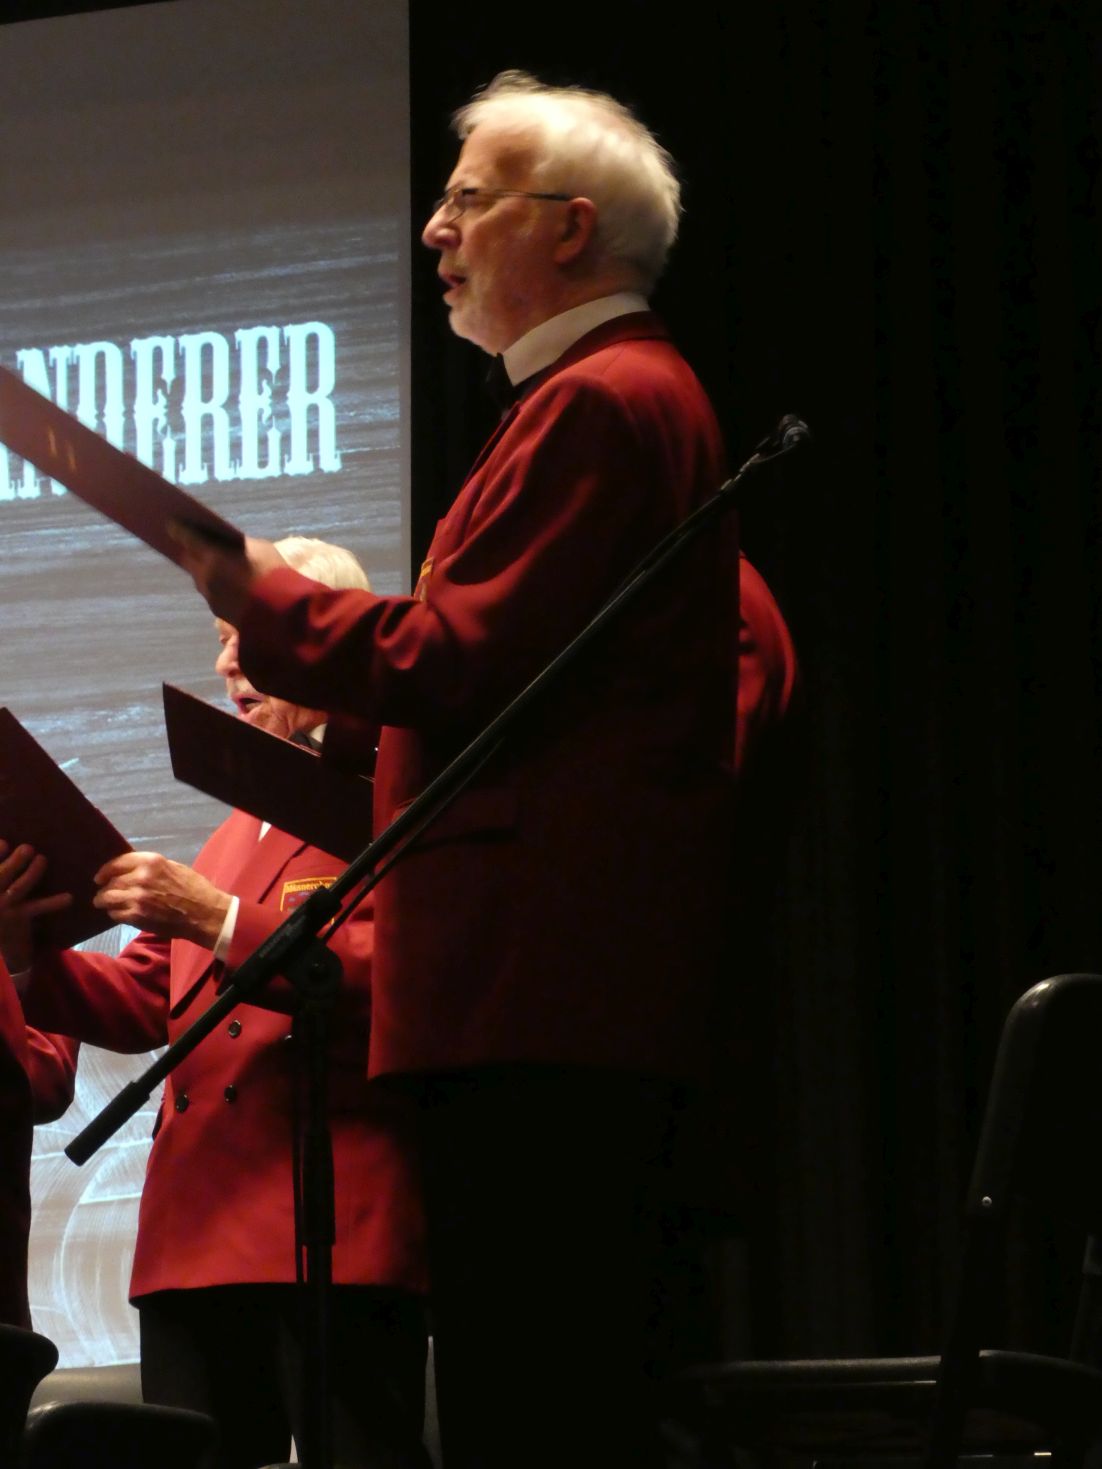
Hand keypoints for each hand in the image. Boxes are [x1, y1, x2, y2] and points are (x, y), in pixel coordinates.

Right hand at [0, 841, 72, 971]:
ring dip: (31, 873)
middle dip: (14, 862)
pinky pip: (37, 907)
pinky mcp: (19, 919)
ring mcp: (4, 908)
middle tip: (28, 848)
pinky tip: (69, 897)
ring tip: (42, 859)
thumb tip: (8, 844)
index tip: (4, 842)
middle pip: (1, 876)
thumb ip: (1, 871)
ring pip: (18, 888)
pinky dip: (53, 902)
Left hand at [93, 852, 231, 948]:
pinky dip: (114, 913)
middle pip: (111, 881)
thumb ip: (151, 868)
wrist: (204, 913)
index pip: (117, 862)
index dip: (105, 870)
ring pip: (108, 898)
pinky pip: (115, 913)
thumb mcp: (173, 868)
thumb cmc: (194, 888)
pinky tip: (118, 913)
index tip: (100, 876)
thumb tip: (132, 870)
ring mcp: (137, 897)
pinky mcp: (137, 916)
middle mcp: (140, 877)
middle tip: (103, 893)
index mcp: (151, 862)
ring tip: (103, 903)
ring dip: (104, 901)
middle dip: (104, 888)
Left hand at [170, 530, 287, 623]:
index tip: (170, 523)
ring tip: (213, 566)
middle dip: (190, 552)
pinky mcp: (218, 611)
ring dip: (203, 571)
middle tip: (192, 545)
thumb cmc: (274, 574)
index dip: (178, 529)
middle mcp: (205, 575)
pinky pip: (212, 594)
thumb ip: (239, 545)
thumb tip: (229, 544)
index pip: (188, 538)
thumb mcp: (260, 549)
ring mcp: (210, 595)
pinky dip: (216, 587)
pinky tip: (227, 585)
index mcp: (213, 555)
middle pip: (189, 560)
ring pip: (200, 579)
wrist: (281, 612)